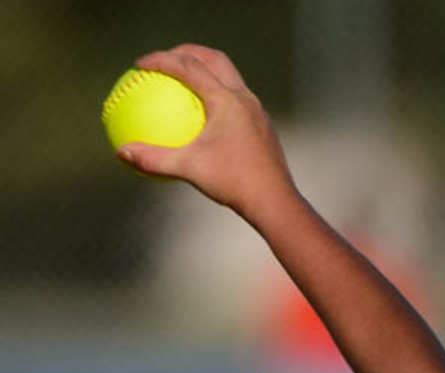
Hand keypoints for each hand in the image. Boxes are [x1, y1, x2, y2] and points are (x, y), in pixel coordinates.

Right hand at [117, 44, 296, 221]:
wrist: (274, 201)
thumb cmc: (234, 183)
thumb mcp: (189, 169)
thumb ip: (154, 159)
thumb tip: (122, 154)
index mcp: (226, 99)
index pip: (188, 67)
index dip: (161, 60)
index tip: (140, 63)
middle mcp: (244, 98)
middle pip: (214, 59)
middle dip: (187, 52)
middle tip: (166, 59)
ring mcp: (257, 111)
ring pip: (230, 77)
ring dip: (208, 71)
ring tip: (187, 81)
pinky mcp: (263, 126)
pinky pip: (238, 101)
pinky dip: (219, 96)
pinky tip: (207, 117)